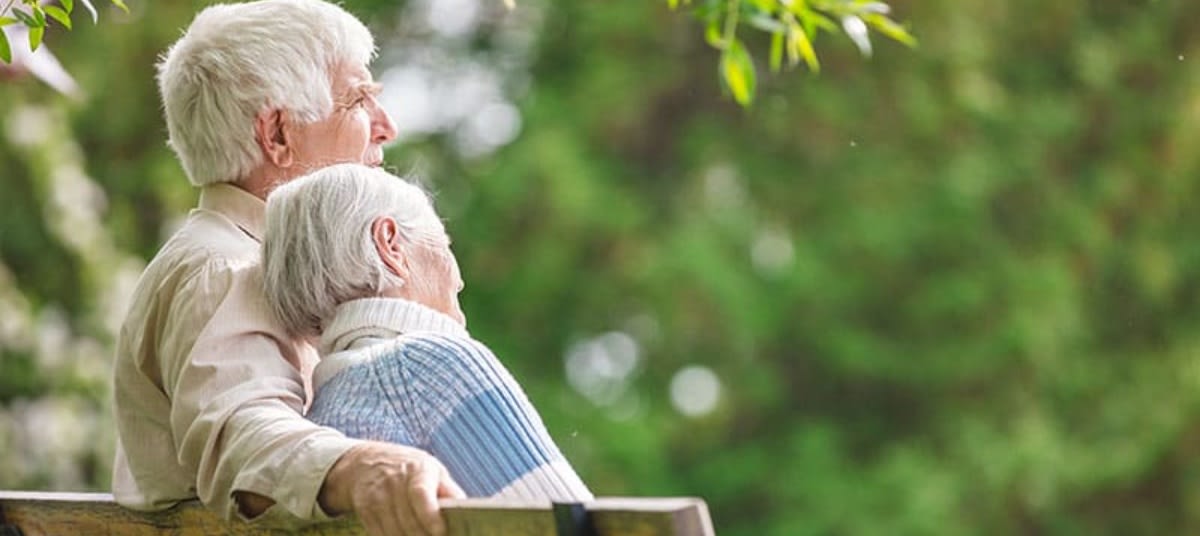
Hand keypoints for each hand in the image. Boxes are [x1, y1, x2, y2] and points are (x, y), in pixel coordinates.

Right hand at [320, 441, 465, 535]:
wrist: (366, 461)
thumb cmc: (410, 468)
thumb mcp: (433, 470)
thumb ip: (449, 491)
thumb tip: (467, 510)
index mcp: (417, 470)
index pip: (421, 495)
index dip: (430, 517)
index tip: (440, 532)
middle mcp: (394, 482)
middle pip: (409, 521)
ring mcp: (377, 496)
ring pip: (394, 532)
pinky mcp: (364, 510)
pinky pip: (380, 534)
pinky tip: (404, 535)